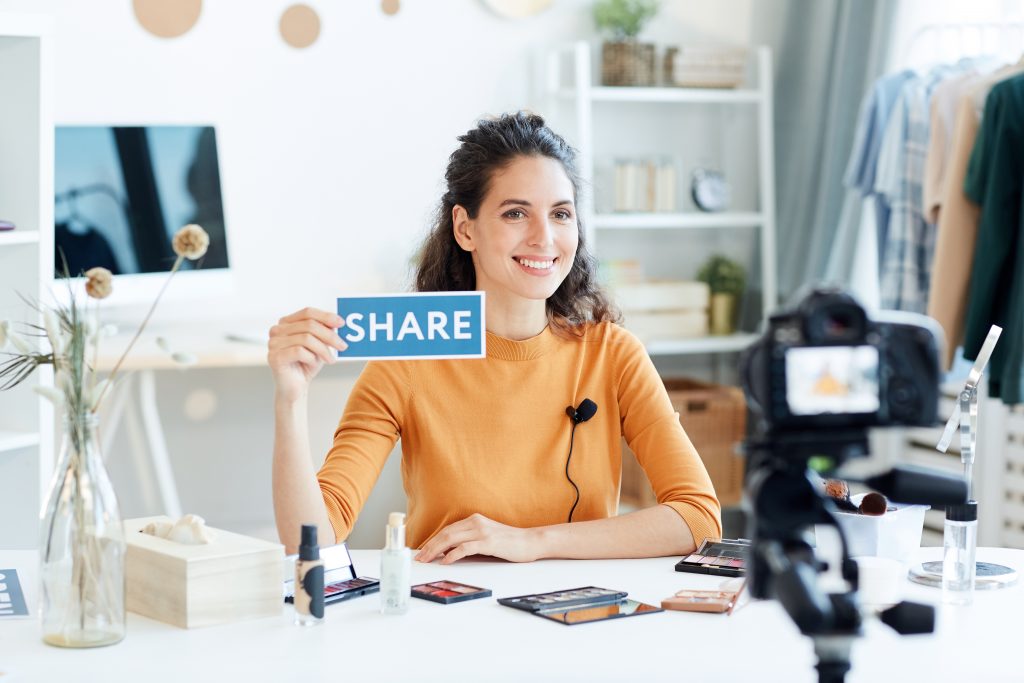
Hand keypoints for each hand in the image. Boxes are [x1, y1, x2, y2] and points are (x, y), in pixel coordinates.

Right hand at [268, 307, 346, 401]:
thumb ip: (324, 332)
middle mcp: (277, 330)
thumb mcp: (319, 345)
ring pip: (306, 338)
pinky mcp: (274, 357)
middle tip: (342, 346)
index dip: (326, 316)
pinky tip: (313, 364)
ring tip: (331, 360)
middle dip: (329, 336)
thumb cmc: (306, 364)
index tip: (341, 324)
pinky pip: (299, 351)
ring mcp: (273, 343)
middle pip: (309, 325)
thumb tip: (337, 322)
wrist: (295, 388)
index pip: (307, 312)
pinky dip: (311, 358)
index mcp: (286, 323)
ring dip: (323, 350)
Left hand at [414, 513, 542, 563]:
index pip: (448, 530)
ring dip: (436, 550)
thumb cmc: (509, 542)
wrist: (530, 541)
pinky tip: (445, 561)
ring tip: (427, 560)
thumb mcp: (487, 537)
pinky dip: (452, 554)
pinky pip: (465, 548)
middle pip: (446, 533)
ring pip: (451, 539)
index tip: (422, 551)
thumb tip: (449, 552)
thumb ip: (470, 539)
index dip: (433, 540)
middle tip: (419, 558)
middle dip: (430, 546)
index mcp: (474, 519)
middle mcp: (476, 522)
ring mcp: (482, 531)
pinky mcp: (488, 542)